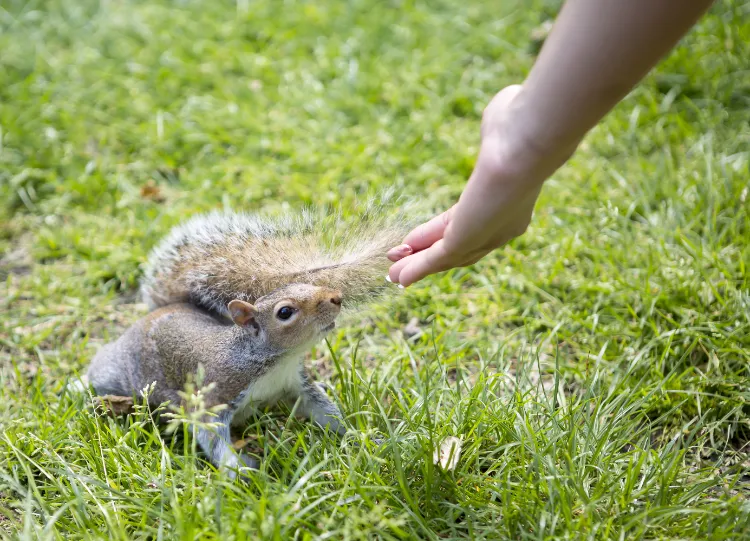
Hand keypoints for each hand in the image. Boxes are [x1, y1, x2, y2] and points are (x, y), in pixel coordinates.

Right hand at [387, 85, 574, 286]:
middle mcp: (503, 225)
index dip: (446, 230)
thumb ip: (499, 129)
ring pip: (447, 258)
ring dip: (417, 267)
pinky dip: (416, 269)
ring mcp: (486, 236)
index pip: (474, 221)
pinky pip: (437, 259)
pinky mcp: (466, 240)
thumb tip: (504, 109)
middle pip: (461, 248)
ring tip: (394, 276)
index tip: (423, 236)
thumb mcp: (504, 127)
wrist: (525, 143)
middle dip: (430, 256)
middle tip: (404, 264)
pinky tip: (399, 275)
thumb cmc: (520, 126)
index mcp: (514, 202)